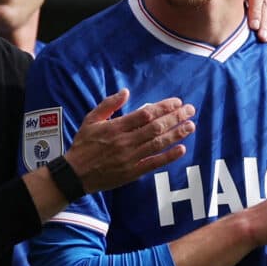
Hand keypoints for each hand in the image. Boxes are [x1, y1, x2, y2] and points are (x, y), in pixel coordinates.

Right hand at [65, 89, 195, 191]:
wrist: (75, 174)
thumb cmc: (83, 145)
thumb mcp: (91, 119)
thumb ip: (108, 105)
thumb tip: (126, 91)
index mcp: (116, 127)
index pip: (145, 114)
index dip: (163, 107)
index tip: (177, 102)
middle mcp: (125, 141)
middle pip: (156, 127)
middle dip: (176, 117)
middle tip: (190, 110)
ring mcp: (130, 158)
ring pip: (158, 144)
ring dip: (176, 134)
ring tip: (191, 126)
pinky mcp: (132, 172)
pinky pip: (153, 163)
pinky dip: (168, 157)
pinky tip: (181, 149)